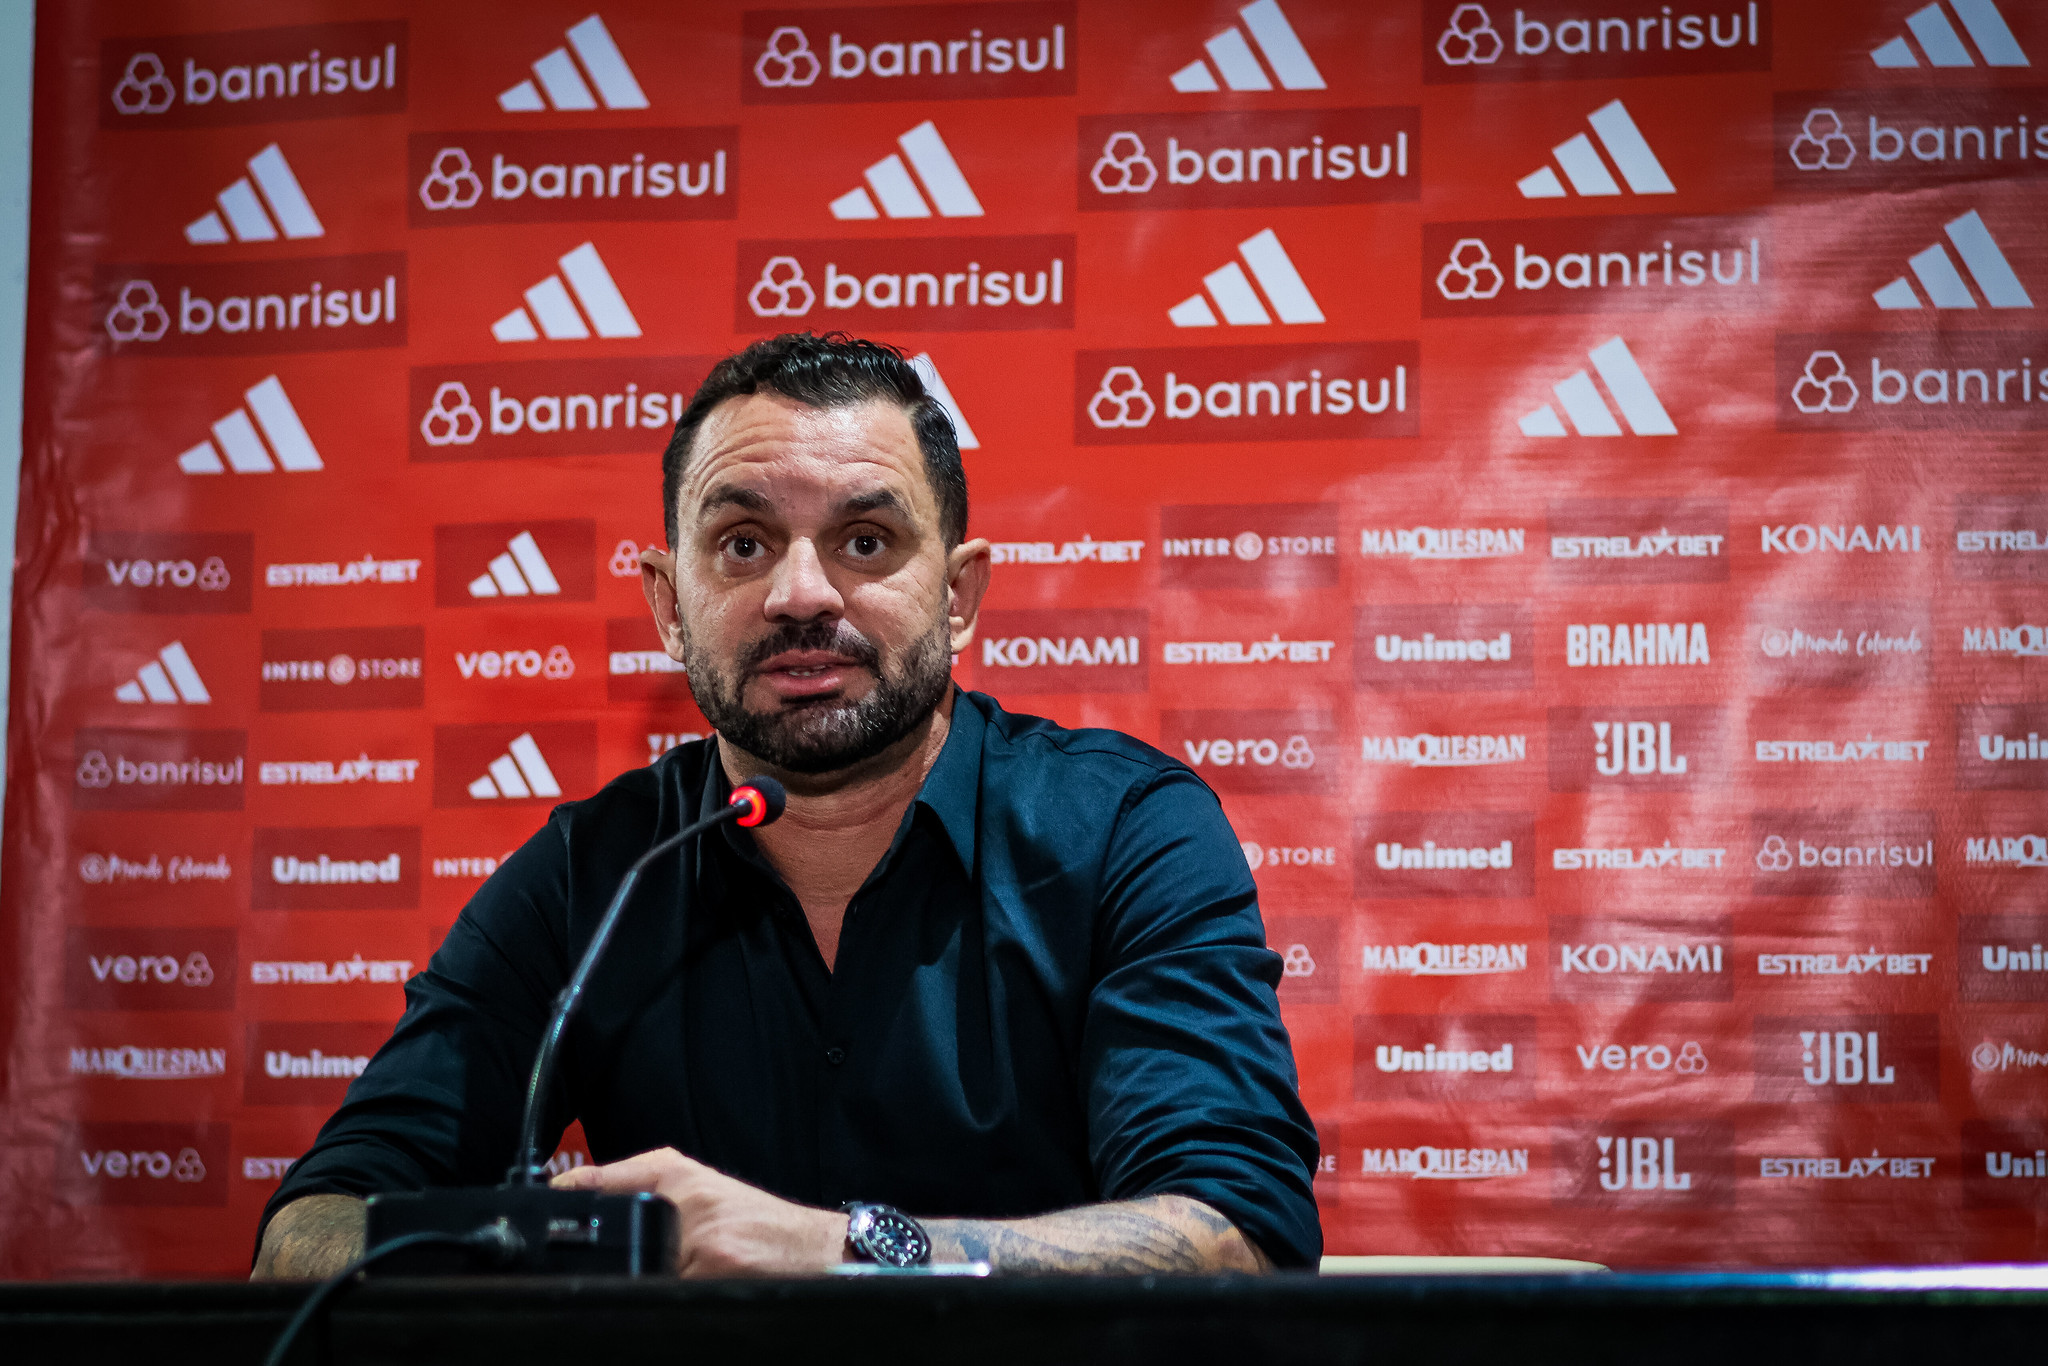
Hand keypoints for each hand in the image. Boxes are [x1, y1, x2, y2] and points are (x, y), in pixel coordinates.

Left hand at [551, 1147, 847, 1276]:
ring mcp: (698, 1232)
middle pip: (619, 1235)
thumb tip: (604, 1218)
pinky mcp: (713, 1265)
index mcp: (680, 1174)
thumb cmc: (765, 1226)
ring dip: (652, 1281)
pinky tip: (700, 1289)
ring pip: (642, 1268)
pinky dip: (674, 1294)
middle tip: (634, 1266)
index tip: (547, 1199)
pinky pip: (669, 1290)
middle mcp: (685, 1196)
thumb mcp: (709, 1193)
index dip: (571, 1191)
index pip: (606, 1178)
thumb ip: (661, 1198)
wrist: (818, 1247)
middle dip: (619, 1256)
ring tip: (688, 1278)